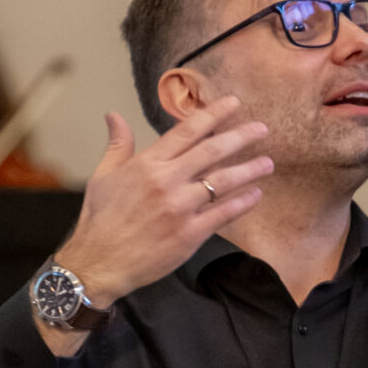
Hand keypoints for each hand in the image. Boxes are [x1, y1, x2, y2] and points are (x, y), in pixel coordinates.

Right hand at [40, 98, 273, 342]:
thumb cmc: (99, 220)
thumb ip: (118, 145)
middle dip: (241, 136)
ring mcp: (179, 208)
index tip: (233, 104)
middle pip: (212, 151)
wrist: (99, 263)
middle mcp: (166, 181)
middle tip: (262, 129)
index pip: (187, 131)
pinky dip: (242, 203)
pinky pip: (223, 213)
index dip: (213, 114)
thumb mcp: (103, 176)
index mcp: (147, 163)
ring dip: (249, 169)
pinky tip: (256, 194)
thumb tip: (114, 115)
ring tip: (268, 163)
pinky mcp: (189, 234)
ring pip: (223, 181)